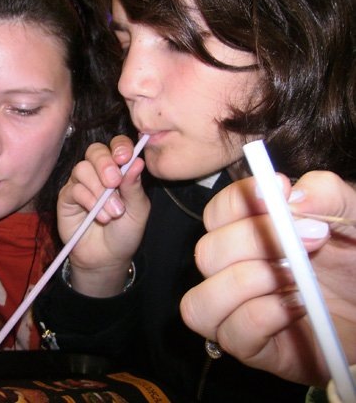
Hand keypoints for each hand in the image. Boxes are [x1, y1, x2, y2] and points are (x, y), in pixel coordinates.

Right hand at [57, 135, 148, 295]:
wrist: (107, 258)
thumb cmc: (125, 232)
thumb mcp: (138, 210)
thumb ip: (134, 186)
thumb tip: (137, 161)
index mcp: (119, 169)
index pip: (117, 146)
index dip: (120, 147)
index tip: (126, 157)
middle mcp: (98, 172)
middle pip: (95, 151)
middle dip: (105, 164)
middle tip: (114, 183)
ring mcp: (81, 183)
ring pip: (83, 169)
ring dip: (98, 189)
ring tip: (113, 212)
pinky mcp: (67, 197)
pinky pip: (73, 188)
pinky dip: (88, 200)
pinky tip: (99, 216)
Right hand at [180, 171, 355, 385]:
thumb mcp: (354, 217)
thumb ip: (328, 195)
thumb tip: (292, 196)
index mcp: (250, 234)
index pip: (217, 213)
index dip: (239, 202)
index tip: (276, 193)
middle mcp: (235, 271)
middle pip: (206, 254)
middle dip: (253, 241)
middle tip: (309, 239)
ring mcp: (239, 312)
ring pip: (200, 301)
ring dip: (245, 283)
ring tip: (294, 277)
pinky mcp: (255, 349)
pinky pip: (232, 334)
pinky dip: (263, 316)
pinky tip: (299, 306)